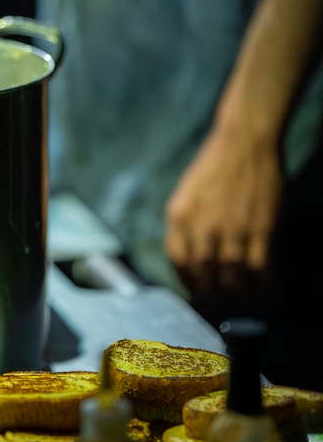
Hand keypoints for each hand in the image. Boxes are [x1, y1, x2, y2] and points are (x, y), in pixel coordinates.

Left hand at [165, 124, 282, 299]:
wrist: (244, 142)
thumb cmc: (214, 167)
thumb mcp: (186, 195)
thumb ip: (185, 226)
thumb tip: (191, 261)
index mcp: (179, 216)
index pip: (178, 262)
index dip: (188, 282)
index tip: (197, 290)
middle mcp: (202, 226)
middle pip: (204, 275)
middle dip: (213, 293)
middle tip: (222, 299)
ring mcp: (232, 228)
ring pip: (233, 277)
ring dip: (238, 293)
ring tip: (242, 296)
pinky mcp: (260, 228)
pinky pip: (260, 267)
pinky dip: (261, 282)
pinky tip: (263, 285)